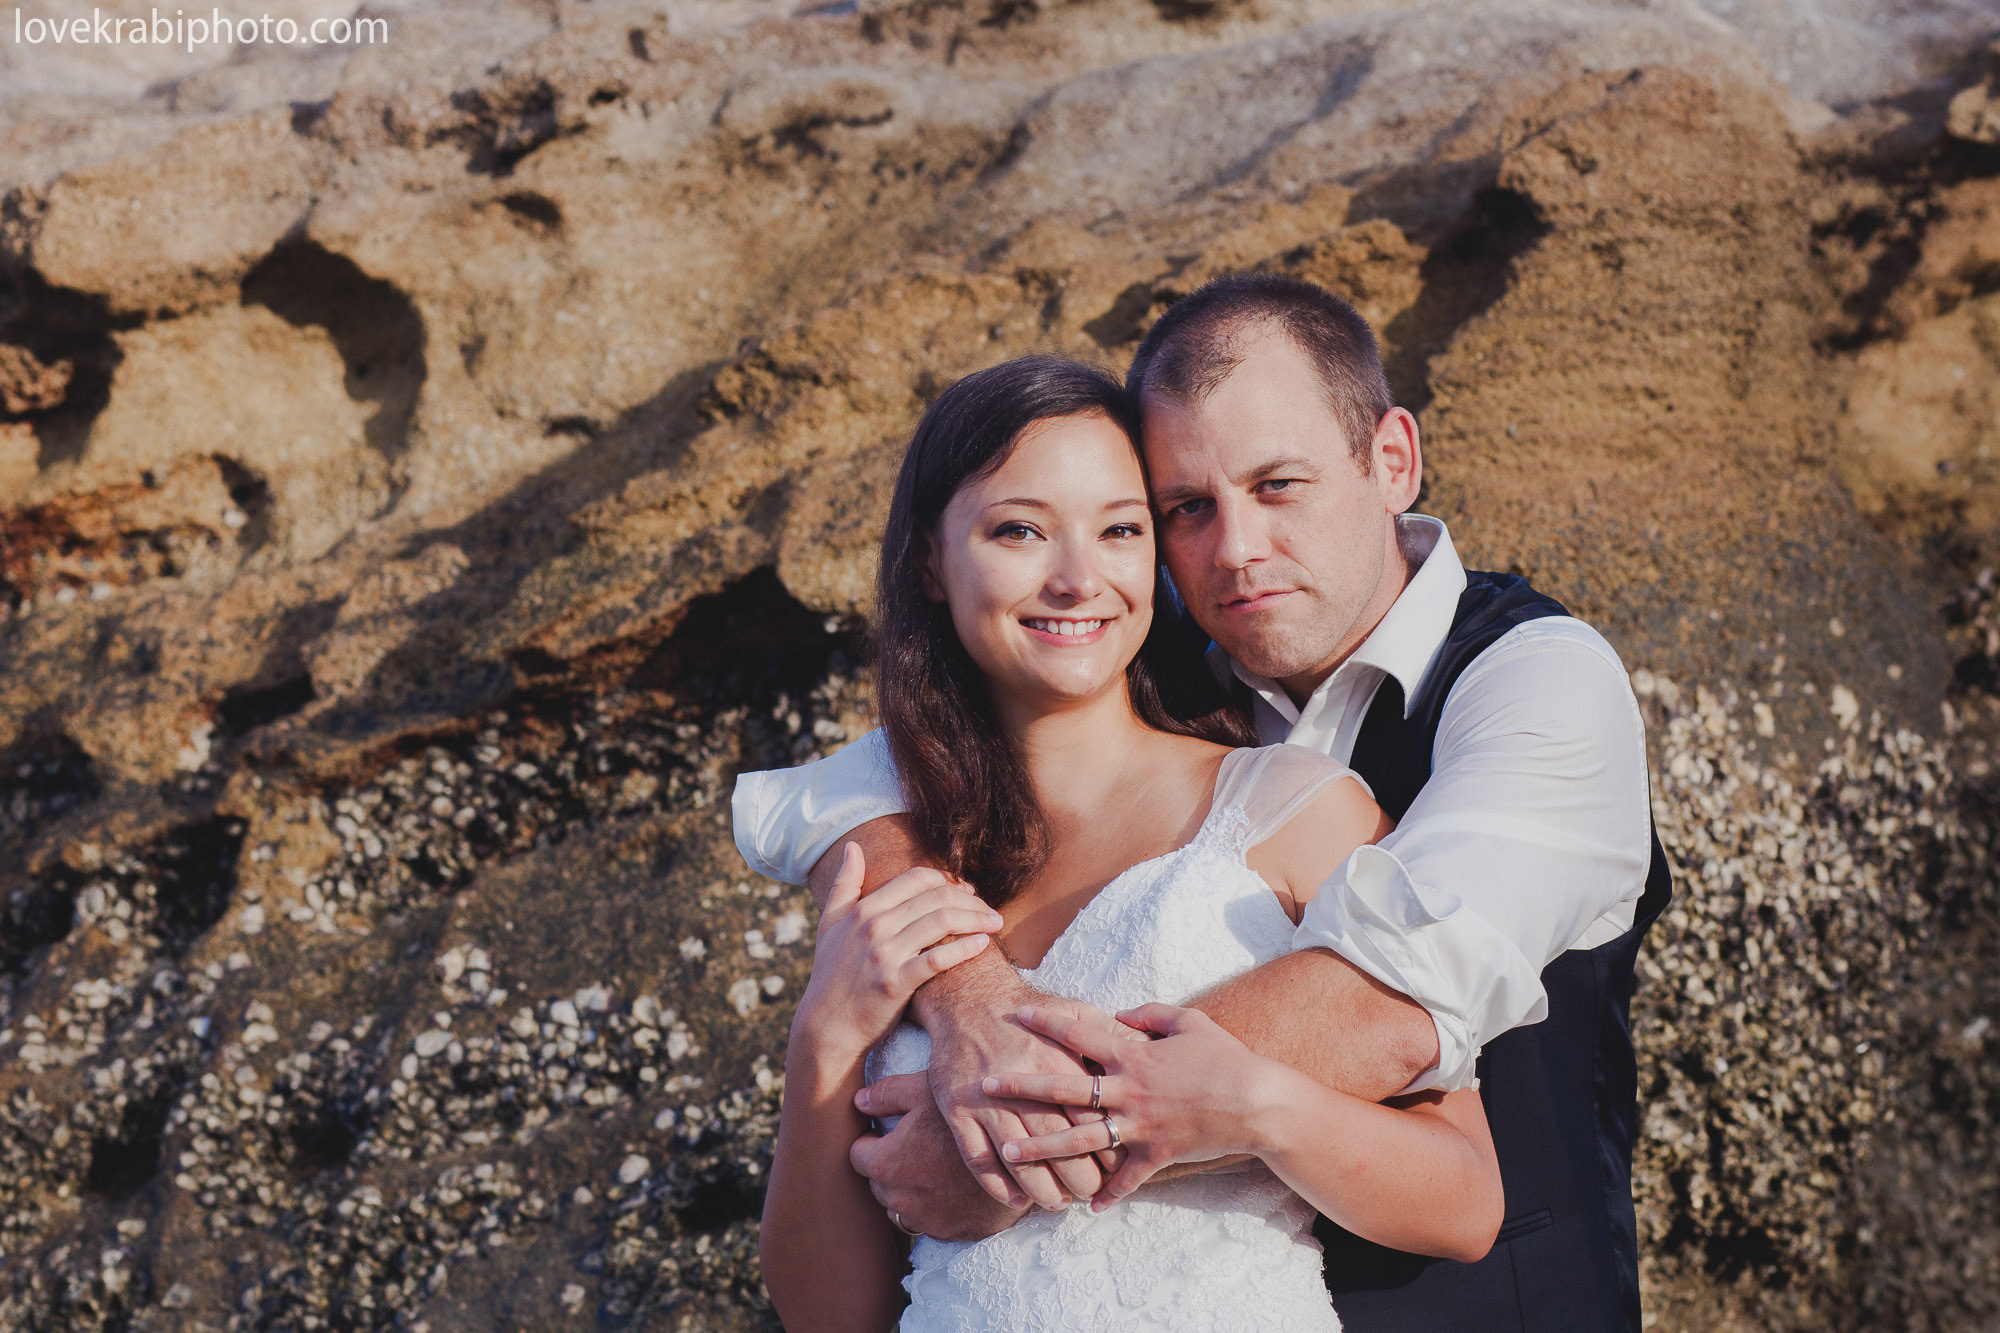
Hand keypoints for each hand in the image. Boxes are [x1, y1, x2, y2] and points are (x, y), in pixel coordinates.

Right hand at [793, 844, 1002, 1059]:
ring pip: (940, 922)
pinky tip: (982, 944)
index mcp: (863, 909)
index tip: (965, 891)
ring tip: (995, 923)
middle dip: (969, 899)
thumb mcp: (829, 925)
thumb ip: (844, 884)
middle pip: (935, 897)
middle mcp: (874, 927)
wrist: (826, 1026)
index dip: (947, 880)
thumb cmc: (831, 976)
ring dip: (975, 919)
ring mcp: (884, 955)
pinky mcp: (894, 983)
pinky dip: (964, 948)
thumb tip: (852, 846)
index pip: (916, 879)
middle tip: (988, 909)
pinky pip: (937, 959)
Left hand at [849, 1073, 1028, 1241]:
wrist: (1021, 1149)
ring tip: (936, 1165)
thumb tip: (858, 1101)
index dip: (873, 1140)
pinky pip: (929, 1220)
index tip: (890, 1133)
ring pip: (901, 1204)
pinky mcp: (949, 1232)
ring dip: (910, 1189)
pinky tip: (953, 1184)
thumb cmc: (970, 1113)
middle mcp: (899, 1199)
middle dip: (891, 1166)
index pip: (857, 1155)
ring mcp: (925, 1220)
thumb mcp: (926, 1090)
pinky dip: (936, 1205)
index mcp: (887, 1164)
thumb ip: (887, 1093)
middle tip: (916, 1146)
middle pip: (878, 1182)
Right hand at [923, 992, 1125, 1209]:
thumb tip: (1150, 1047)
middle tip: (1090, 1192)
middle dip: (1078, 1175)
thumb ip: (1111, 1034)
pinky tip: (1016, 1201)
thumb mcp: (1074, 1012)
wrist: (968, 1001)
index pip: (1091, 1113)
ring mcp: (986, 1099)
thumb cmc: (1029, 1014)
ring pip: (1018, 1156)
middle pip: (1057, 1140)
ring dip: (1040, 1187)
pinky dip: (997, 1185)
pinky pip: (977, 1158)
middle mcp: (1023, 1081)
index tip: (1120, 1167)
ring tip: (1057, 1203)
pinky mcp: (956, 1110)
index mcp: (1057, 1059)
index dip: (1107, 1145)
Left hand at [981, 1002, 1267, 1209]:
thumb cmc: (1225, 1056)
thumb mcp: (1189, 1021)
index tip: (1018, 1017)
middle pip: (1065, 1091)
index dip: (1048, 1023)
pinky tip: (1089, 1206)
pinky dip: (1111, 1192)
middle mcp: (1129, 1092)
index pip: (1081, 1036)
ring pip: (1081, 1140)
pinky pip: (1128, 1178)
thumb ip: (1150, 1014)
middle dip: (1023, 1089)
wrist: (1257, 1102)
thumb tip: (1121, 1014)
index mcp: (1134, 1055)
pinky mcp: (1157, 1154)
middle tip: (987, 1086)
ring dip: (1042, 1147)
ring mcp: (1140, 1126)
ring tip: (1008, 1152)